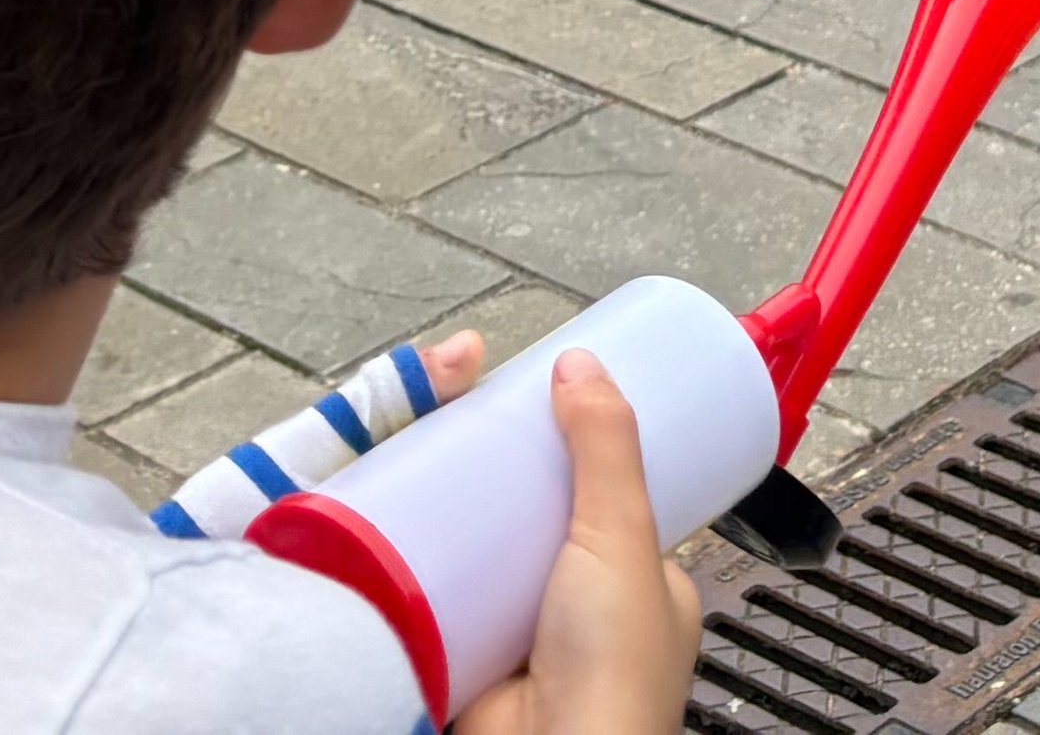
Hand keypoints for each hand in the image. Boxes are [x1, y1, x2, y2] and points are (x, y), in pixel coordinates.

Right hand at [451, 351, 700, 734]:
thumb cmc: (612, 675)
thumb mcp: (622, 538)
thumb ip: (605, 451)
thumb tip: (582, 365)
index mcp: (642, 584)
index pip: (607, 498)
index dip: (570, 452)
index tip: (527, 408)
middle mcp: (584, 608)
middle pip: (535, 521)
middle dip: (496, 479)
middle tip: (458, 425)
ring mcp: (525, 634)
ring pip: (486, 557)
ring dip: (456, 520)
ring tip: (421, 456)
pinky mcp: (471, 654)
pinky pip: (444, 597)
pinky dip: (422, 567)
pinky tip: (396, 522)